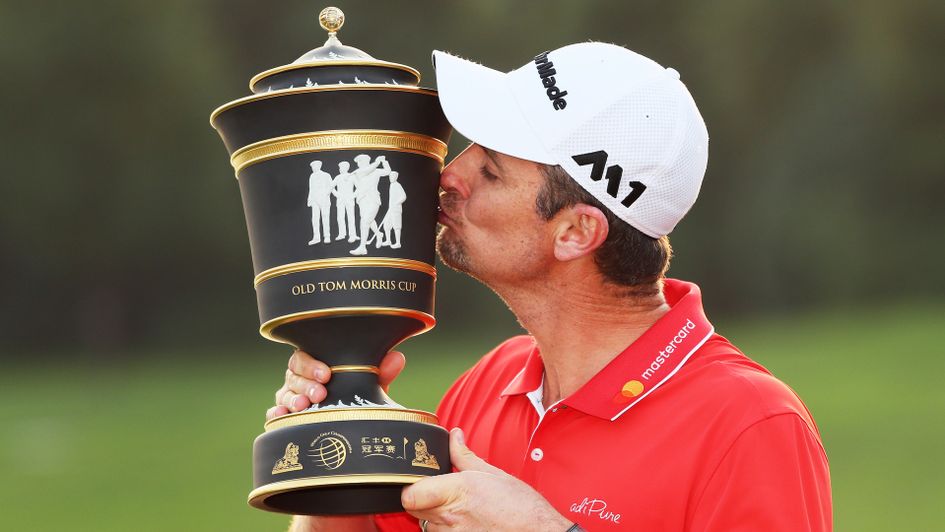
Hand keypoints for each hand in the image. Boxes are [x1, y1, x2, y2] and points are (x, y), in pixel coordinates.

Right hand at [265, 350, 405, 420]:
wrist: (353, 420)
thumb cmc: (356, 394)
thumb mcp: (370, 384)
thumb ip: (381, 371)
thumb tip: (397, 358)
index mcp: (315, 364)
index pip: (304, 358)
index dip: (312, 365)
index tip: (326, 374)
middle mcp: (299, 379)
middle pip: (293, 376)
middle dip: (305, 384)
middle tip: (319, 394)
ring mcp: (291, 397)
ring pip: (284, 394)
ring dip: (292, 400)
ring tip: (302, 407)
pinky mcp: (287, 417)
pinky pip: (275, 415)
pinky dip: (276, 415)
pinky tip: (281, 417)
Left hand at [402, 428, 571, 530]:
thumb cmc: (522, 508)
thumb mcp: (492, 473)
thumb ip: (464, 456)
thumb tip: (454, 437)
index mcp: (457, 491)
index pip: (411, 494)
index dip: (410, 486)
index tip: (418, 481)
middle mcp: (451, 517)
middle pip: (413, 508)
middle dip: (421, 497)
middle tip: (440, 491)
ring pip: (426, 524)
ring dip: (434, 515)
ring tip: (457, 508)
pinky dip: (445, 530)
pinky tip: (464, 522)